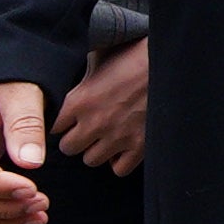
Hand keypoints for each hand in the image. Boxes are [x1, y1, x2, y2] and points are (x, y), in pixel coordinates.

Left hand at [53, 41, 152, 179]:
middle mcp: (94, 122)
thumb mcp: (99, 57)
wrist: (169, 62)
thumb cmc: (134, 54)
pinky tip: (123, 146)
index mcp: (79, 100)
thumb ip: (82, 76)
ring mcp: (118, 137)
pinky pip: (119, 169)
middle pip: (69, 148)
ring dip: (96, 150)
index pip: (55, 126)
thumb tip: (72, 79)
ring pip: (91, 160)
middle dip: (76, 139)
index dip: (63, 123)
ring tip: (105, 137)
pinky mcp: (140, 146)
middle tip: (86, 129)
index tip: (71, 120)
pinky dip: (119, 160)